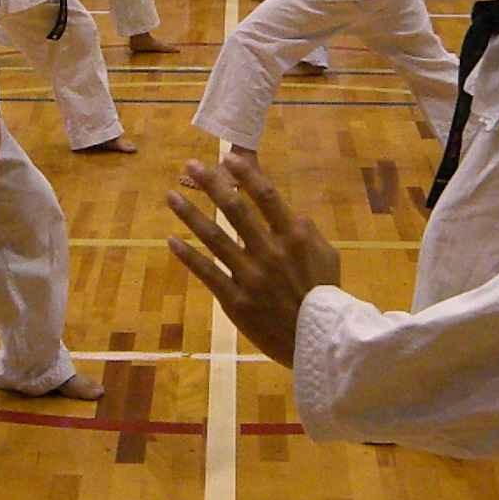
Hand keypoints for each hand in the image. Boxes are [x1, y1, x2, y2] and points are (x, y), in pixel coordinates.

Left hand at [166, 157, 339, 367]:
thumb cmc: (325, 295)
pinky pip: (207, 272)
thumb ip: (305, 231)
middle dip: (211, 184)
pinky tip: (172, 239)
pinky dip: (188, 255)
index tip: (227, 157)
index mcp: (294, 236)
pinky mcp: (235, 299)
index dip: (246, 173)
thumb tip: (287, 210)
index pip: (266, 195)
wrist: (318, 342)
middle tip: (191, 165)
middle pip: (235, 209)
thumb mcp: (327, 255)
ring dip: (190, 213)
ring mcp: (250, 275)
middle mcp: (269, 251)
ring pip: (214, 237)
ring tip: (171, 195)